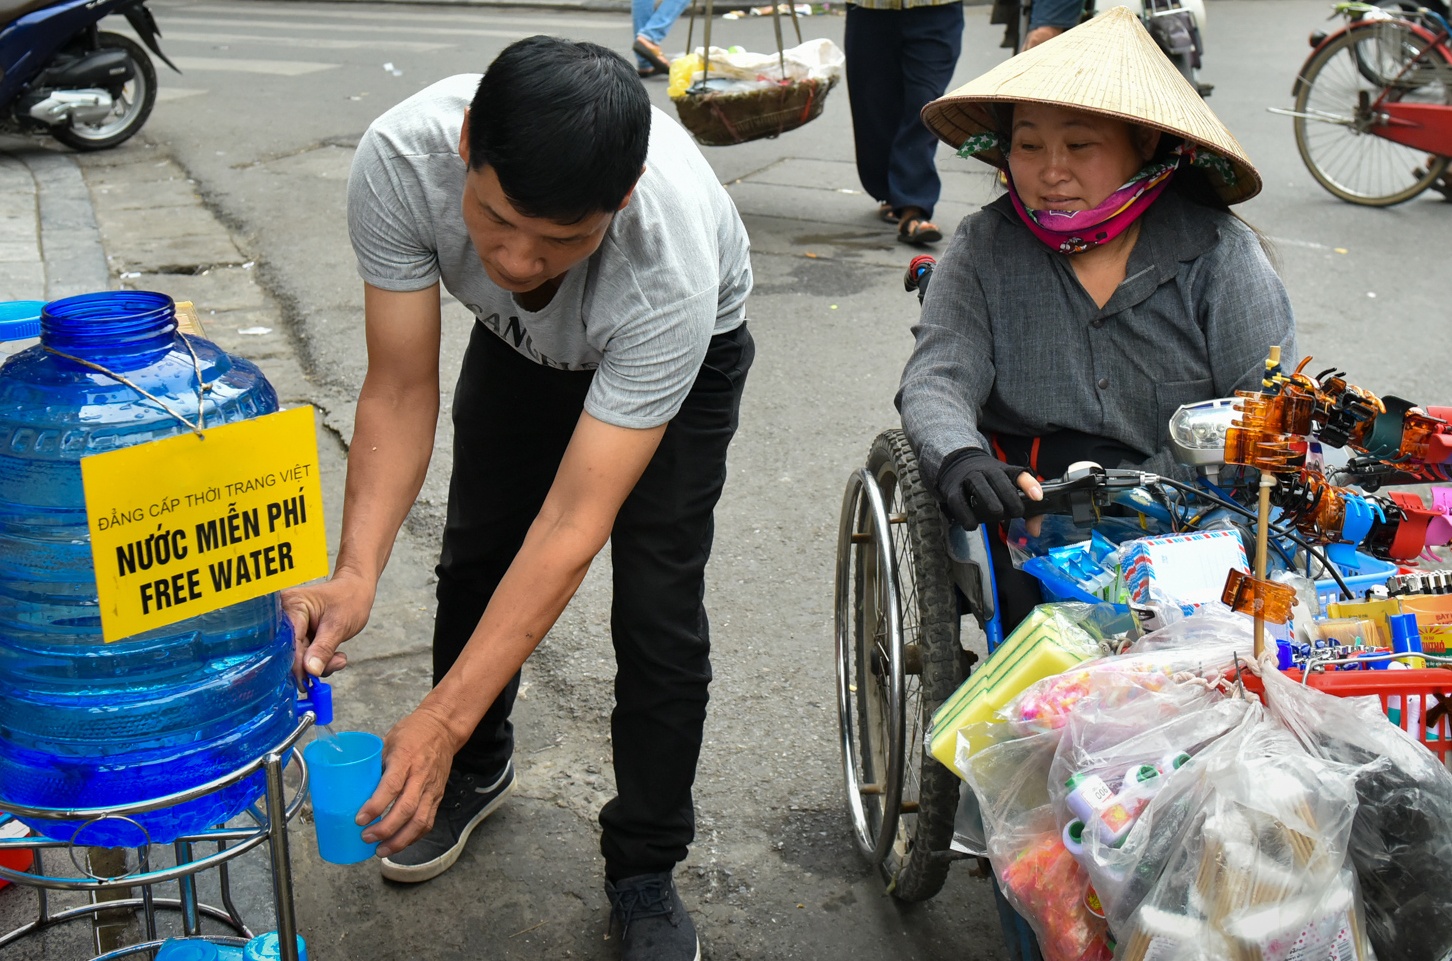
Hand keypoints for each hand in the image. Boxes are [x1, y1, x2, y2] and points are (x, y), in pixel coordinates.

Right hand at [281, 569, 376, 679]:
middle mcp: (285, 615)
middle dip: (312, 666)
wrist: (355, 590)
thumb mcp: (339, 626)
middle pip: (290, 652)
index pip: (288, 643)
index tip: (306, 684)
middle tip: (335, 664)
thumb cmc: (349, 600)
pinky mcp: (297, 635)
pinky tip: (334, 655)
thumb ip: (323, 649)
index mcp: (292, 606)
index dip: (296, 666)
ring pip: (298, 657)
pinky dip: (319, 660)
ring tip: (338, 658)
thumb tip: (310, 671)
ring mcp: (290, 626)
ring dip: (319, 664)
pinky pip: (303, 655)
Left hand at [357, 707, 456, 856]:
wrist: (443, 728)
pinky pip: (428, 821)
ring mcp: (432, 788)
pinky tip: (399, 843)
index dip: (375, 806)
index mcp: (406, 758)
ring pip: (420, 821)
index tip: (359, 820)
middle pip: (406, 809)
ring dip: (400, 840)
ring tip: (381, 850)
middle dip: (386, 829)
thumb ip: (375, 764)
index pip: (391, 786)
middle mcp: (421, 776)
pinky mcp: (438, 796)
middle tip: (366, 838)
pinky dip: (414, 836)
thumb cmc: (412, 732)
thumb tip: (354, 787)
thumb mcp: (388, 741)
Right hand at [936, 447, 1041, 530]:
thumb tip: (1034, 532)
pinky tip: (972, 525)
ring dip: (989, 499)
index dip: (1029, 485)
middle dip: (1009, 495)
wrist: (958, 465)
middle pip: (999, 479)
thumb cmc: (989, 482)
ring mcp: (969, 478)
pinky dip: (965, 513)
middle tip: (1016, 513)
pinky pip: (958, 500)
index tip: (1038, 498)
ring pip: (979, 485)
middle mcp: (987, 471)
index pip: (1019, 474)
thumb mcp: (1009, 490)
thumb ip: (1026, 511)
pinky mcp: (953, 489)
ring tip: (997, 514)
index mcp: (1004, 471)